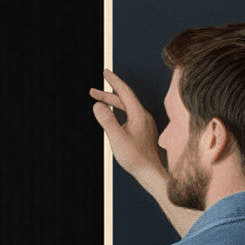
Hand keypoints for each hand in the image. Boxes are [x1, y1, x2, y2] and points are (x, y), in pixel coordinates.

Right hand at [90, 69, 165, 190]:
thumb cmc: (135, 157)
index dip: (114, 81)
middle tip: (93, 90)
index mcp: (139, 115)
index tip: (105, 72)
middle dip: (108, 93)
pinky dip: (118, 112)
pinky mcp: (143, 132)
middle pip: (124, 100)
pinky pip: (129, 116)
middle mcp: (143, 117)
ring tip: (98, 102)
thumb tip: (97, 105)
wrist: (151, 172)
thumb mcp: (117, 138)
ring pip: (126, 108)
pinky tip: (112, 117)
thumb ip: (107, 121)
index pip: (125, 92)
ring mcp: (144, 124)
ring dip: (112, 103)